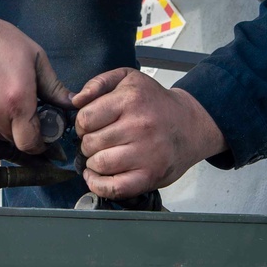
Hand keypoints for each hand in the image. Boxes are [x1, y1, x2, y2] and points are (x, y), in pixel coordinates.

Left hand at [73, 67, 225, 197]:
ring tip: (101, 156)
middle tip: (98, 141)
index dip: (81, 124)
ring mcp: (145, 153)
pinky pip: (114, 188)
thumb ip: (99, 82)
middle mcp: (139, 126)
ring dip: (93, 163)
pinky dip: (98, 185)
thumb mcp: (129, 78)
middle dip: (88, 143)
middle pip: (90, 143)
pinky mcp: (150, 175)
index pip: (85, 118)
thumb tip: (76, 100)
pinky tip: (96, 176)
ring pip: (99, 164)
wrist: (190, 125)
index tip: (89, 126)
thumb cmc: (157, 103)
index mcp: (131, 100)